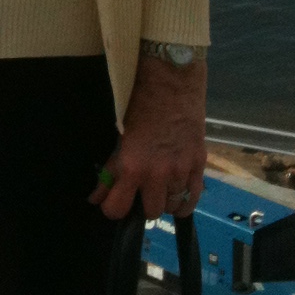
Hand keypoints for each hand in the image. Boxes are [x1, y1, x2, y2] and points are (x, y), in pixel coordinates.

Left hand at [91, 54, 206, 222]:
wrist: (172, 82)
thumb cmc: (140, 104)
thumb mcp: (119, 136)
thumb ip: (110, 171)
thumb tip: (96, 197)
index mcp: (131, 166)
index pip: (117, 209)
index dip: (113, 208)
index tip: (115, 200)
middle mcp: (157, 175)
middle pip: (149, 213)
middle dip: (142, 204)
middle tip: (140, 189)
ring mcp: (180, 171)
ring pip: (170, 206)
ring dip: (163, 199)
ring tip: (159, 186)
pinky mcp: (198, 165)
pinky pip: (192, 199)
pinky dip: (183, 203)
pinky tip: (177, 198)